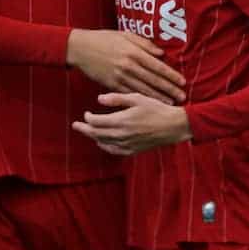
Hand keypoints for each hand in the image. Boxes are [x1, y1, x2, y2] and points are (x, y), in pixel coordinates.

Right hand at [67, 30, 185, 103]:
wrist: (80, 48)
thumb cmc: (103, 39)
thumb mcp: (124, 35)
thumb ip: (144, 44)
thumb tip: (161, 54)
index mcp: (133, 52)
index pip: (157, 66)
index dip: (171, 75)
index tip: (182, 82)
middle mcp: (128, 65)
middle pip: (153, 80)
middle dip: (169, 89)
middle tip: (182, 97)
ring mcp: (119, 76)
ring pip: (142, 89)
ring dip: (158, 97)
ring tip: (170, 103)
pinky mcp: (111, 84)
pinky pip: (128, 94)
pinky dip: (140, 99)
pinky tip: (149, 104)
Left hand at [72, 92, 190, 154]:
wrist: (174, 126)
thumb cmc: (156, 108)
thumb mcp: (137, 98)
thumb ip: (116, 99)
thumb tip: (98, 99)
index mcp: (122, 120)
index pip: (96, 122)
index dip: (88, 118)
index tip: (86, 113)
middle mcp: (122, 135)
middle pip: (96, 134)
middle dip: (84, 129)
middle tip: (75, 126)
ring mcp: (127, 144)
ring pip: (103, 143)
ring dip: (94, 137)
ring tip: (88, 132)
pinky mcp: (133, 150)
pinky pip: (114, 151)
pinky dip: (105, 146)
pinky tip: (102, 142)